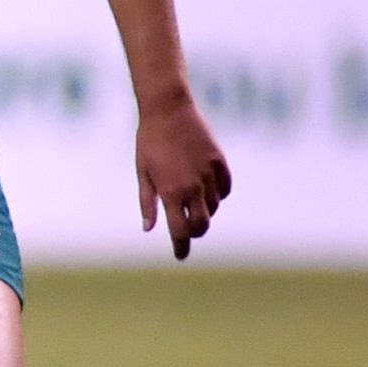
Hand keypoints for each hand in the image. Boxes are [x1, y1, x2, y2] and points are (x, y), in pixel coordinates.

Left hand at [135, 88, 230, 259]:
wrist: (168, 110)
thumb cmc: (149, 142)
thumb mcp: (142, 173)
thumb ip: (147, 202)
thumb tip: (149, 229)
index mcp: (172, 191)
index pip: (180, 230)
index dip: (181, 247)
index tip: (180, 256)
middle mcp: (194, 186)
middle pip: (202, 224)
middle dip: (194, 232)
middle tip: (186, 232)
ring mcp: (210, 174)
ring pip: (214, 207)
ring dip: (204, 211)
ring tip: (190, 203)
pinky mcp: (220, 163)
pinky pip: (225, 189)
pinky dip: (217, 196)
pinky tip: (207, 192)